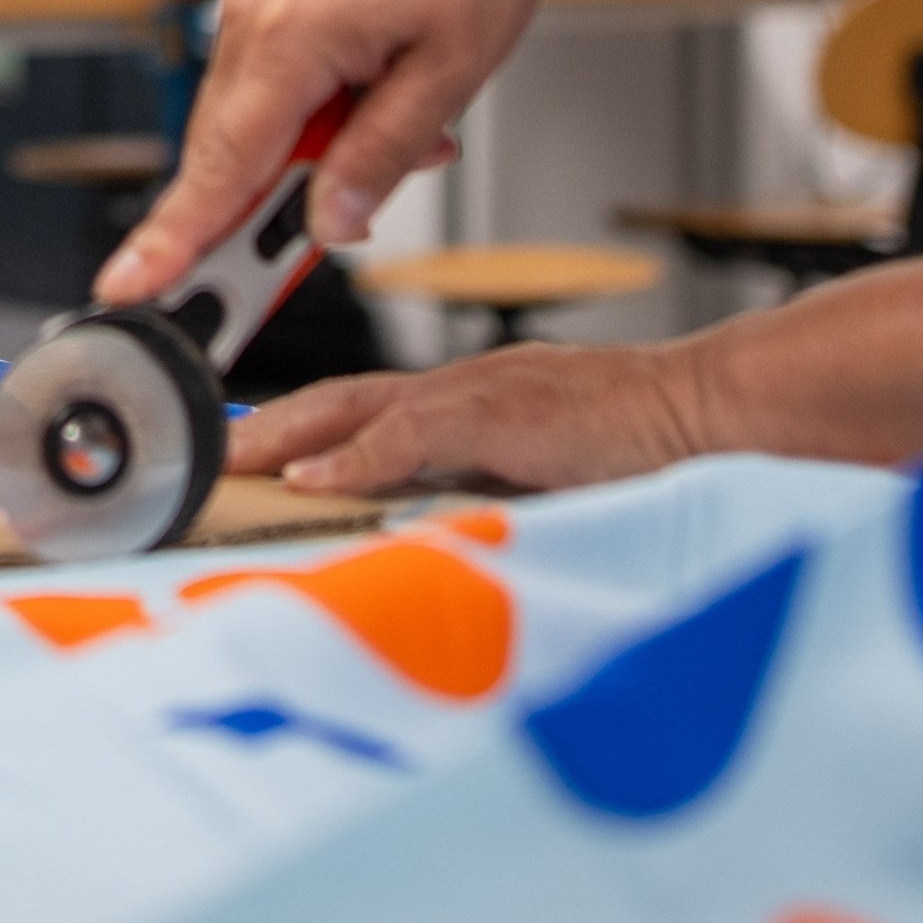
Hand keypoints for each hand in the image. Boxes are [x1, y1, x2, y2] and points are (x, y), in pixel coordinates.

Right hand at [99, 0, 551, 299]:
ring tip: (414, 124)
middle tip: (326, 241)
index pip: (219, 167)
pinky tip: (387, 93)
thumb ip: (383, 152)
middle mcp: (253, 15)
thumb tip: (331, 222)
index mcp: (290, 34)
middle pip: (228, 153)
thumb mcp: (453, 65)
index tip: (131, 288)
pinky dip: (318, 111)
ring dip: (316, 153)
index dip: (174, 239)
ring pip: (257, 120)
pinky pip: (274, 80)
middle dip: (270, 210)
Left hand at [232, 341, 710, 497]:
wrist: (708, 411)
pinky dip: (354, 456)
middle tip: (213, 455)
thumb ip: (492, 496)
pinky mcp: (498, 413)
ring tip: (234, 465)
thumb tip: (441, 536)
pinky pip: (408, 434)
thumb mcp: (549, 476)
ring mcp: (478, 392)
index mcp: (473, 399)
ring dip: (291, 438)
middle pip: (342, 399)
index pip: (369, 408)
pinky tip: (312, 478)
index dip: (308, 430)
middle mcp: (464, 385)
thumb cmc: (645, 446)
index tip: (256, 455)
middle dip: (273, 428)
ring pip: (359, 407)